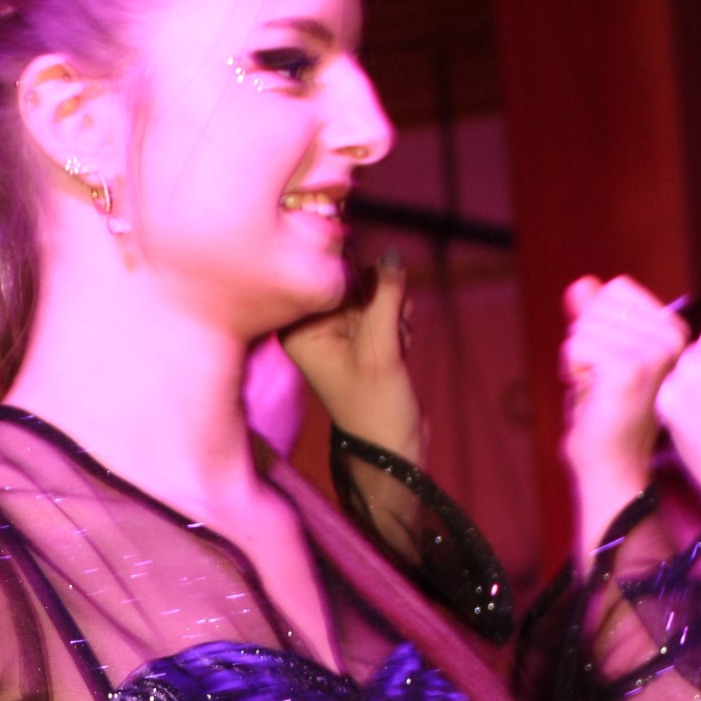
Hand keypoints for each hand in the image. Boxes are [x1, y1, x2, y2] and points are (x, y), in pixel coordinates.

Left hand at [282, 257, 424, 462]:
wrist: (393, 449)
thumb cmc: (376, 408)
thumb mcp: (381, 349)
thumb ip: (385, 296)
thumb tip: (393, 251)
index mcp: (300, 330)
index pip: (326, 277)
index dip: (357, 278)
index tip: (374, 301)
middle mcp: (313, 327)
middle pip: (352, 279)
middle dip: (381, 298)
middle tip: (392, 328)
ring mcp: (338, 331)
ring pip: (373, 290)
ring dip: (394, 310)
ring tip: (396, 343)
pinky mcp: (361, 336)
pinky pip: (384, 306)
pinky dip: (398, 320)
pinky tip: (400, 347)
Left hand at [559, 276, 686, 574]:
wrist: (611, 465)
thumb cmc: (606, 413)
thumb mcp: (601, 356)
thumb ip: (592, 318)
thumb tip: (580, 284)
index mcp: (673, 329)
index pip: (615, 291)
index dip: (597, 326)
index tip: (609, 366)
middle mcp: (672, 336)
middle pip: (599, 305)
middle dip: (586, 344)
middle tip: (602, 383)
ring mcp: (655, 351)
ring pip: (585, 326)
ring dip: (579, 362)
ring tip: (600, 391)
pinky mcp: (630, 367)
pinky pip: (579, 346)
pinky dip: (574, 372)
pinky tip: (594, 396)